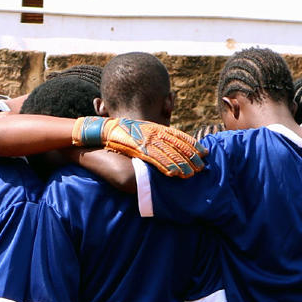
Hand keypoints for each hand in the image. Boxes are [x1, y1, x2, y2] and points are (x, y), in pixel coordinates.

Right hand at [76, 117, 204, 178]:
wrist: (97, 131)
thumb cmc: (114, 133)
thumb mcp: (134, 133)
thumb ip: (147, 139)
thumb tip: (155, 149)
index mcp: (152, 128)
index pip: (176, 135)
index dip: (191, 144)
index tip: (203, 151)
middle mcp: (151, 132)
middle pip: (177, 144)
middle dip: (192, 154)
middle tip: (204, 163)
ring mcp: (144, 140)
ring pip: (169, 152)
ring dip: (182, 163)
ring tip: (193, 172)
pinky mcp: (137, 148)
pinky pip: (155, 159)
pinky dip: (166, 166)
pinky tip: (175, 173)